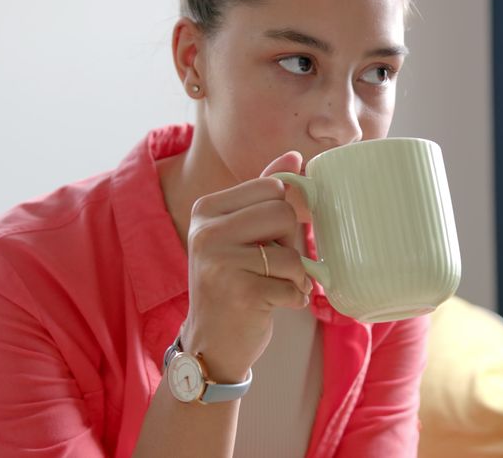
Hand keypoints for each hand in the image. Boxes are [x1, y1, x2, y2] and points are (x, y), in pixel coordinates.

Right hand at [178, 151, 313, 382]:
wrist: (211, 344)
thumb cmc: (232, 282)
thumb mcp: (240, 233)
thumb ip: (264, 194)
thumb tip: (295, 158)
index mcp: (207, 209)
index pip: (272, 187)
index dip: (284, 214)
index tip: (270, 238)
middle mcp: (206, 232)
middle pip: (284, 213)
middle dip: (290, 244)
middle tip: (272, 266)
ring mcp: (220, 262)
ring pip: (292, 252)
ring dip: (295, 276)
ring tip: (274, 287)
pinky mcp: (239, 293)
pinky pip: (293, 285)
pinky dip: (294, 298)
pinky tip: (273, 305)